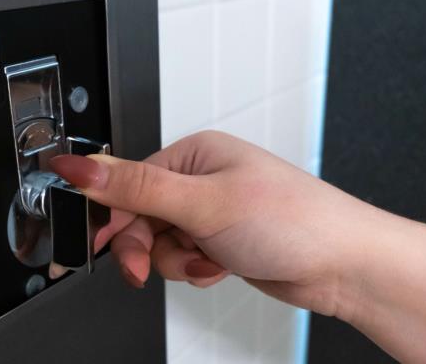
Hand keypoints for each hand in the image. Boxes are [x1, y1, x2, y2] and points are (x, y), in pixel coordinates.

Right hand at [49, 130, 368, 316]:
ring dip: (177, 262)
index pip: (128, 183)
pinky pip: (183, 259)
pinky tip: (220, 267)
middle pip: (141, 217)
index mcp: (194, 155)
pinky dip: (195, 270)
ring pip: (160, 244)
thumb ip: (137, 188)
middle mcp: (200, 181)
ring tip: (206, 262)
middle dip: (145, 248)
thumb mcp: (204, 202)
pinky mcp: (219, 241)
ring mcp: (211, 213)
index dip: (113, 218)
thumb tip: (82, 166)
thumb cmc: (294, 220)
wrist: (342, 264)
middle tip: (144, 269)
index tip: (101, 245)